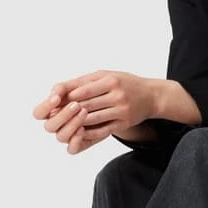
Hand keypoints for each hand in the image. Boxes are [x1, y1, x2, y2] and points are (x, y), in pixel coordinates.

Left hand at [33, 69, 155, 154]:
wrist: (152, 95)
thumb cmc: (125, 83)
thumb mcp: (107, 75)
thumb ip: (86, 81)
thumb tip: (62, 89)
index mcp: (111, 80)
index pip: (83, 90)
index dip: (68, 97)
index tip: (55, 102)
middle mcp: (117, 95)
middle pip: (87, 105)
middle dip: (69, 111)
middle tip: (55, 115)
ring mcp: (122, 110)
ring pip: (93, 119)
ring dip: (77, 122)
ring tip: (65, 123)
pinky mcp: (125, 123)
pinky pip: (104, 130)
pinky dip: (90, 132)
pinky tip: (80, 132)